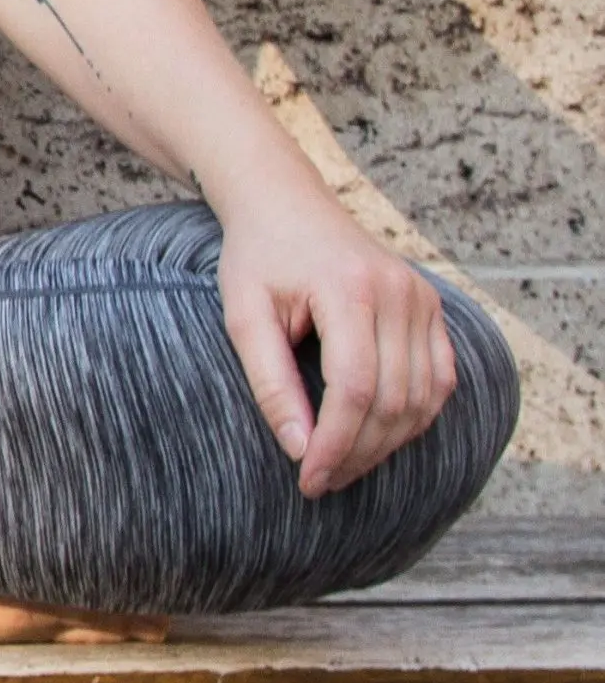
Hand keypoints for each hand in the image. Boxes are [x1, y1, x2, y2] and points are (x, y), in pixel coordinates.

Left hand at [216, 196, 455, 497]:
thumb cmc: (257, 258)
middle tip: (320, 480)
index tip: (308, 480)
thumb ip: (270, 383)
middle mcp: (397, 289)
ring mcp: (421, 295)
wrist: (284, 202)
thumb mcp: (243, 315)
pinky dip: (414, 416)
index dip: (335, 444)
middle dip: (357, 453)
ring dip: (386, 444)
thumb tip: (300, 451)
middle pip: (392, 400)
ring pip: (421, 398)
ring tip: (342, 463)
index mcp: (348, 286)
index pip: (355, 388)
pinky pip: (440, 380)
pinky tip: (377, 435)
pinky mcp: (432, 305)